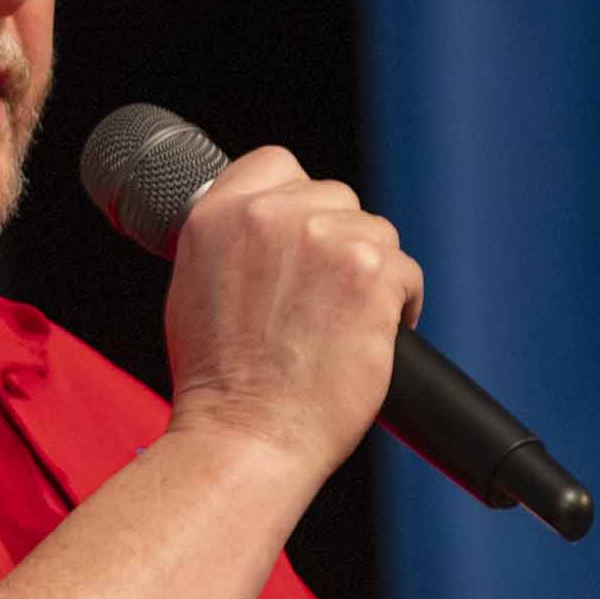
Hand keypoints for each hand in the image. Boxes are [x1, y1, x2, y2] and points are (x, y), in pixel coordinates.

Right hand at [159, 146, 421, 484]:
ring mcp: (323, 238)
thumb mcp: (193, 287)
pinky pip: (406, 271)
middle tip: (325, 299)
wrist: (247, 433)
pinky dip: (399, 305)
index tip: (304, 237)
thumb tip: (270, 228)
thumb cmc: (218, 380)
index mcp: (216, 215)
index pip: (277, 164)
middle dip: (338, 243)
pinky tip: (372, 336)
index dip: (298, 200)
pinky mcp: (371, 271)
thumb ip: (230, 243)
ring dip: (372, 273)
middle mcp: (269, 215)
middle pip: (335, 198)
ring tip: (347, 323)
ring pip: (376, 233)